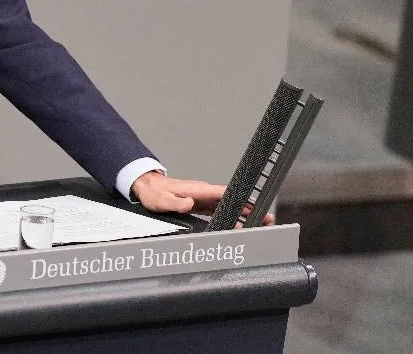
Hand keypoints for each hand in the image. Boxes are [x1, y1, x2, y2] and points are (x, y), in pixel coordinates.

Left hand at [131, 171, 274, 225]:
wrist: (147, 187)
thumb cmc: (154, 193)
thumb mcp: (162, 200)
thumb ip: (176, 202)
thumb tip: (190, 203)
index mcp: (198, 190)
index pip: (224, 193)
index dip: (240, 199)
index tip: (255, 205)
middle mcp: (203, 192)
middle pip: (231, 199)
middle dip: (249, 208)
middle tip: (266, 218)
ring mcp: (203, 197)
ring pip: (228, 205)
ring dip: (243, 213)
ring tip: (259, 223)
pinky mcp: (200, 203)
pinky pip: (219, 210)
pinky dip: (230, 216)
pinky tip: (238, 225)